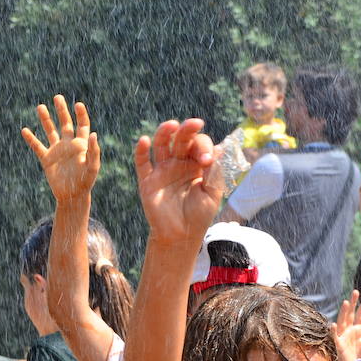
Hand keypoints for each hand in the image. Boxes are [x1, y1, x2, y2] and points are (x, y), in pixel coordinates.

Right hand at [21, 95, 100, 202]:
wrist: (72, 196)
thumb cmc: (85, 183)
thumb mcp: (92, 167)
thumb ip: (94, 151)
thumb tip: (94, 134)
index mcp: (81, 145)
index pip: (82, 125)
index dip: (81, 114)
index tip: (78, 104)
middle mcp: (68, 145)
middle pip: (65, 123)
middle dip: (62, 110)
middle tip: (57, 97)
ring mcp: (57, 151)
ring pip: (50, 131)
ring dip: (45, 119)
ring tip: (40, 106)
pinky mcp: (47, 160)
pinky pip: (37, 147)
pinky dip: (31, 139)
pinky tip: (24, 130)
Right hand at [134, 119, 221, 244]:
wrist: (181, 237)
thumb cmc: (199, 216)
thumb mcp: (212, 193)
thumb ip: (214, 172)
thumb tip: (220, 148)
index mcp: (196, 164)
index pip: (199, 145)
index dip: (204, 148)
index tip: (206, 161)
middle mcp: (179, 163)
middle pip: (181, 139)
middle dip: (187, 130)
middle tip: (195, 124)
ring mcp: (162, 170)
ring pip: (161, 145)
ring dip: (164, 133)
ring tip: (171, 125)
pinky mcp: (148, 181)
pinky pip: (142, 163)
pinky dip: (141, 151)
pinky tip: (144, 140)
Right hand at [333, 290, 360, 360]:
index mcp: (358, 329)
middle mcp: (349, 330)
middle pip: (350, 314)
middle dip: (353, 303)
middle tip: (355, 292)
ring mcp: (343, 336)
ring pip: (342, 321)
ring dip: (344, 312)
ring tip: (346, 302)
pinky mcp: (338, 344)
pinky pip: (335, 336)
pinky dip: (333, 331)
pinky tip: (333, 324)